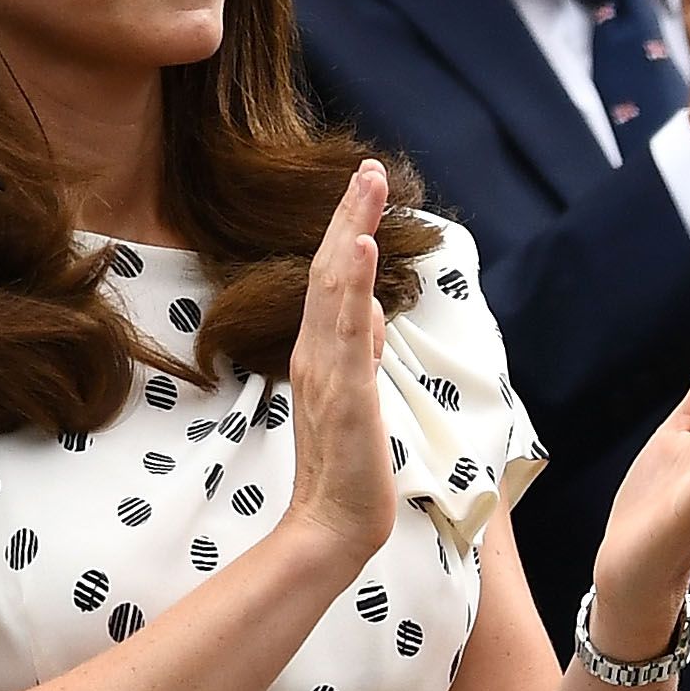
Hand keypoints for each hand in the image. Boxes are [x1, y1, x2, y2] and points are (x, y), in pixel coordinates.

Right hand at [284, 161, 402, 564]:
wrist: (335, 524)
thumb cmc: (348, 466)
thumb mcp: (359, 396)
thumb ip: (360, 354)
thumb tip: (372, 316)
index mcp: (321, 352)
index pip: (333, 278)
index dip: (347, 230)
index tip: (364, 186)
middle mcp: (317, 351)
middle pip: (330, 268)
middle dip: (350, 214)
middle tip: (368, 167)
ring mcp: (328, 368)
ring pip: (335, 287)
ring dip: (351, 230)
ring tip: (366, 184)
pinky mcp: (345, 389)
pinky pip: (347, 328)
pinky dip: (353, 283)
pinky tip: (360, 246)